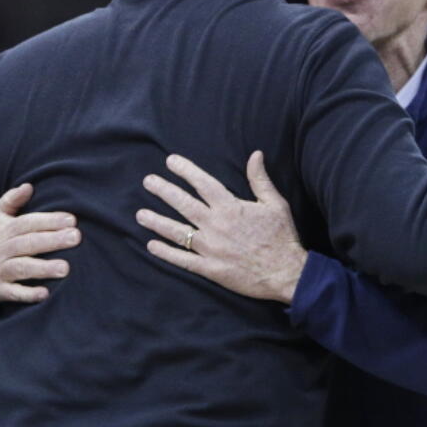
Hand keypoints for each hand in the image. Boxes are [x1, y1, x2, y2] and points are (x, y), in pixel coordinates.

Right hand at [0, 183, 80, 303]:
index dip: (48, 220)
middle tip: (76, 238)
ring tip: (65, 268)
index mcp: (2, 230)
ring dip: (43, 268)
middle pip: (27, 243)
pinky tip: (45, 294)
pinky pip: (12, 293)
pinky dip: (27, 294)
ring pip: (21, 268)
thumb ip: (11, 200)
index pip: (27, 223)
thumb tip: (28, 185)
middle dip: (52, 240)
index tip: (71, 220)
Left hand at [135, 151, 306, 303]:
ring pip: (178, 232)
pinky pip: (183, 260)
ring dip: (157, 222)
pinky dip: (166, 253)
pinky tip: (152, 245)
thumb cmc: (282, 237)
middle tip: (147, 182)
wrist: (286, 272)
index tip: (170, 162)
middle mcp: (216, 225)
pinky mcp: (211, 269)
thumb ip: (260, 179)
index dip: (185, 171)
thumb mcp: (276, 203)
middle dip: (164, 191)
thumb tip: (255, 154)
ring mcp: (211, 248)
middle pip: (184, 205)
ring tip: (140, 214)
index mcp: (231, 208)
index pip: (203, 184)